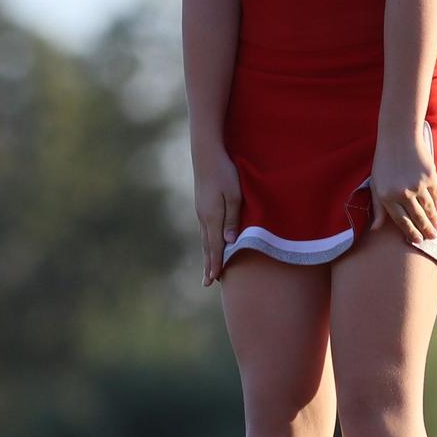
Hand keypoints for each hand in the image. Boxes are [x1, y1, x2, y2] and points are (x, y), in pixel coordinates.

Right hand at [193, 152, 242, 286]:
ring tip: (208, 269)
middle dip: (208, 265)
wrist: (206, 153)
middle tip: (207, 283)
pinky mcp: (202, 205)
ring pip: (205, 239)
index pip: (215, 247)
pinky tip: (208, 246)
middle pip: (207, 247)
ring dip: (206, 255)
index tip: (215, 279)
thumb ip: (233, 219)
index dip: (216, 264)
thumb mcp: (235, 195)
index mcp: (212, 217)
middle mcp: (204, 217)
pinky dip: (207, 243)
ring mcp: (201, 211)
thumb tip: (229, 243)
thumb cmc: (225, 172)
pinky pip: (205, 230)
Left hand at [367, 138, 436, 246]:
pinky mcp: (430, 177)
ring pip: (428, 208)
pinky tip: (435, 208)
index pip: (402, 222)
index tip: (417, 241)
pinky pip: (435, 194)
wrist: (399, 137)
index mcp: (387, 196)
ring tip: (436, 226)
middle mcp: (403, 193)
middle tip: (432, 238)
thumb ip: (377, 208)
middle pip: (418, 218)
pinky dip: (435, 202)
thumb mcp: (375, 185)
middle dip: (426, 230)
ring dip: (433, 219)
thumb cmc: (384, 162)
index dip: (411, 233)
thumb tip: (376, 229)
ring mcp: (418, 185)